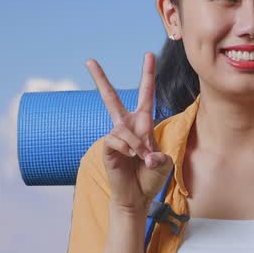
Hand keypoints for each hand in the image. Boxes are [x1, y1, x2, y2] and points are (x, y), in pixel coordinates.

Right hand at [87, 53, 174, 213]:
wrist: (137, 197)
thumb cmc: (150, 179)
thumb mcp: (164, 165)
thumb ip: (159, 157)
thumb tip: (145, 154)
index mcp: (143, 123)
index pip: (146, 94)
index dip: (147, 74)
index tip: (149, 55)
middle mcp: (127, 126)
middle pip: (110, 98)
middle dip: (100, 79)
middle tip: (89, 61)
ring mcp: (115, 136)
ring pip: (124, 130)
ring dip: (137, 145)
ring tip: (142, 159)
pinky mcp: (107, 147)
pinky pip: (116, 140)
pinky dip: (128, 149)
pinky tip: (131, 158)